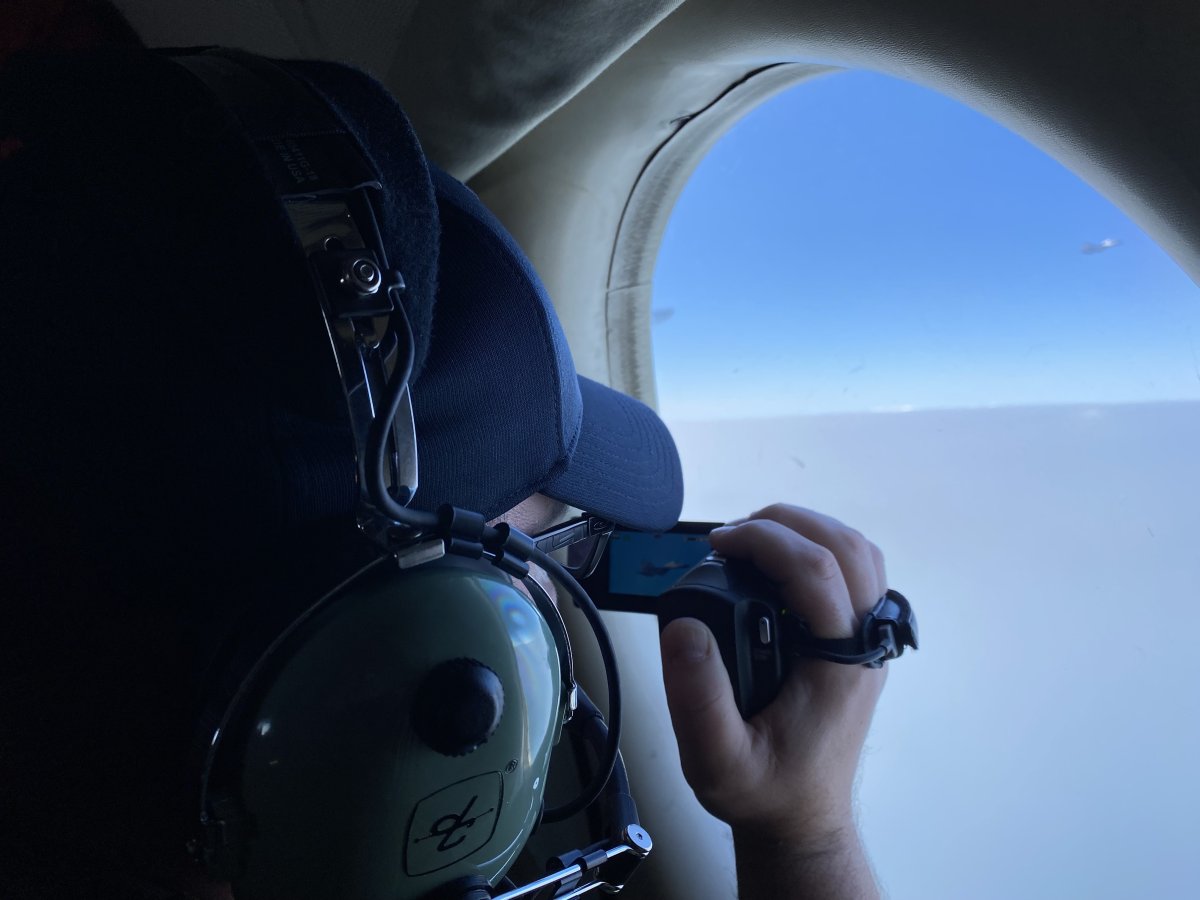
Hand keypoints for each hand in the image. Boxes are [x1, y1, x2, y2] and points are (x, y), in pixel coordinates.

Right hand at [660, 503, 887, 842]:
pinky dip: (821, 550)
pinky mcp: (860, 642)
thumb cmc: (764, 792)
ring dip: (809, 530)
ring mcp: (868, 643)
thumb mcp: (716, 760)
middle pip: (848, 548)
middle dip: (787, 523)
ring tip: (753, 540)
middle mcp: (864, 647)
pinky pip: (858, 574)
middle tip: (732, 536)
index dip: (765, 542)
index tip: (718, 545)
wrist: (802, 820)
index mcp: (839, 667)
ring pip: (861, 554)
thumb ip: (696, 699)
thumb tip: (684, 627)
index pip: (818, 572)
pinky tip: (779, 563)